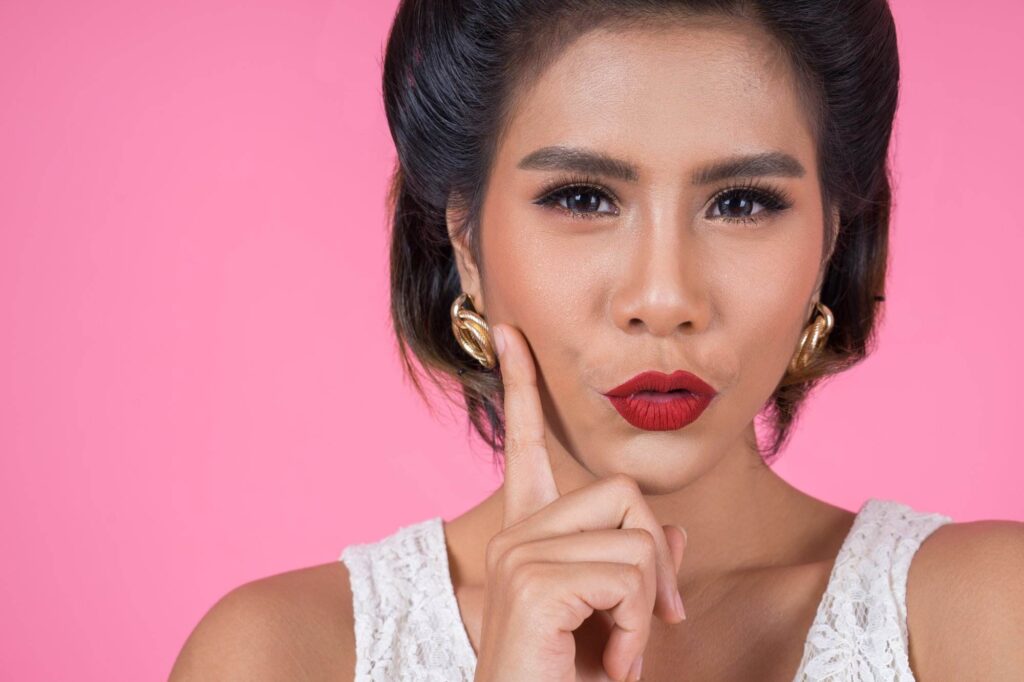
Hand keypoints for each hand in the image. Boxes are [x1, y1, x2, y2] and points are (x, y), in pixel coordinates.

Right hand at [472, 323, 687, 681]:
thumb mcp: (617, 622)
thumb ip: (639, 570)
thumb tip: (673, 536)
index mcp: (527, 537)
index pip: (526, 444)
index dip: (521, 384)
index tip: (510, 333)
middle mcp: (516, 536)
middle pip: (625, 495)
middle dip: (656, 564)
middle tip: (649, 629)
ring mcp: (520, 556)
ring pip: (638, 539)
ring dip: (648, 610)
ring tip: (619, 655)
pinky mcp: (535, 583)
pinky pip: (631, 574)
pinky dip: (639, 630)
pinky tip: (610, 666)